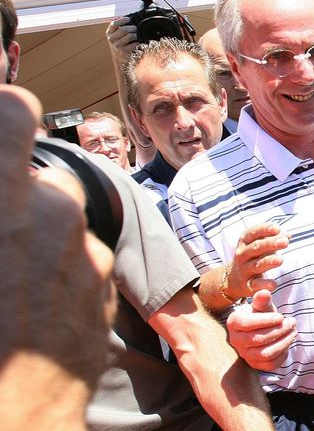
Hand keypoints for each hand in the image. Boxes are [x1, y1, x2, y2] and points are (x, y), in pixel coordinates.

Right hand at [0, 86, 115, 385]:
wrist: (14, 410)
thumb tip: (6, 178)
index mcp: (5, 197)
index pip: (14, 112)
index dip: (4, 116)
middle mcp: (53, 212)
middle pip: (46, 181)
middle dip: (23, 198)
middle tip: (5, 237)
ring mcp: (84, 250)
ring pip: (65, 221)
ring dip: (43, 237)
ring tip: (12, 282)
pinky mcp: (103, 284)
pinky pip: (81, 257)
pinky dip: (62, 269)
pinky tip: (34, 305)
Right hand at [106, 17, 138, 64]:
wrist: (119, 59)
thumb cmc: (119, 44)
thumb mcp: (115, 36)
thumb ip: (118, 28)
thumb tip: (128, 19)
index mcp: (109, 33)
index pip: (114, 24)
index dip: (122, 20)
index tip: (129, 19)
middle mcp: (112, 39)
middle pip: (124, 29)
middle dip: (133, 28)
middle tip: (136, 28)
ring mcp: (118, 46)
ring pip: (130, 36)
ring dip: (136, 34)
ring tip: (137, 35)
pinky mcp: (125, 52)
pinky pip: (134, 44)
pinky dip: (138, 42)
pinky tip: (138, 42)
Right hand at [225, 223, 288, 299]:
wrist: (233, 279)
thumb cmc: (252, 256)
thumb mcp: (258, 244)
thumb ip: (272, 238)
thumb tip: (287, 235)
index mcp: (245, 242)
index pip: (253, 233)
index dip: (264, 229)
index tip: (277, 228)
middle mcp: (242, 254)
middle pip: (256, 248)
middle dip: (270, 244)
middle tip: (284, 242)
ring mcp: (244, 270)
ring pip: (257, 265)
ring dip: (268, 262)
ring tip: (280, 259)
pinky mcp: (248, 285)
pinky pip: (256, 284)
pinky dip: (264, 285)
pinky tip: (274, 284)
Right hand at [226, 290, 296, 370]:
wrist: (261, 329)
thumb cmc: (262, 314)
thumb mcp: (263, 305)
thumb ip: (263, 300)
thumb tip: (265, 292)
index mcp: (234, 322)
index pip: (246, 324)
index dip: (265, 320)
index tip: (281, 316)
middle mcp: (235, 340)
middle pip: (257, 339)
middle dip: (278, 330)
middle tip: (292, 322)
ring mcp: (245, 354)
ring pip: (264, 354)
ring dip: (283, 342)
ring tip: (293, 331)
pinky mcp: (255, 365)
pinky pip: (270, 364)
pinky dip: (283, 354)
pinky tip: (288, 342)